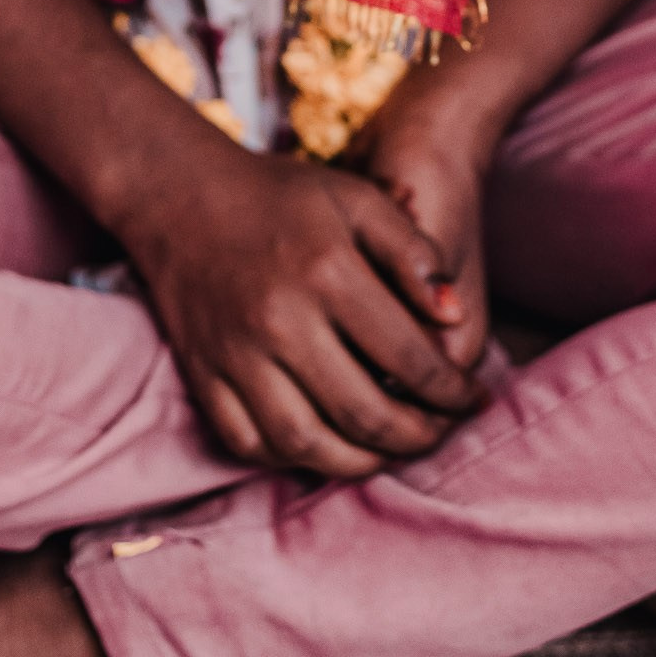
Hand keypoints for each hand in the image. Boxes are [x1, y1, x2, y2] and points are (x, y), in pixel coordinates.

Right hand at [118, 145, 485, 478]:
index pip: (408, 357)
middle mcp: (280, 321)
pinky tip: (326, 445)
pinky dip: (294, 458)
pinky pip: (251, 444)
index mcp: (328, 272)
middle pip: (363, 412)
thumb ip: (412, 253)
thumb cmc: (282, 196)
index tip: (474, 398)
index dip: (451, 390)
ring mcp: (236, 354)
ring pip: (308, 443)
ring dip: (360, 462)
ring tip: (392, 450)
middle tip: (442, 431)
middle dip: (418, 436)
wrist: (181, 194)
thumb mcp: (357, 199)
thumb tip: (455, 317)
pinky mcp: (203, 375)